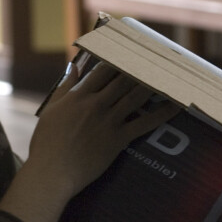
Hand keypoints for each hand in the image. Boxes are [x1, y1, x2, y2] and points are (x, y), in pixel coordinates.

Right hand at [0, 60, 177, 221]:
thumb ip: (65, 87)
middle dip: (138, 67)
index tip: (130, 50)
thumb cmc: (47, 142)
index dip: (117, 58)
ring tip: (167, 74)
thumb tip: (74, 67)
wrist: (53, 171)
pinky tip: (174, 105)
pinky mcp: (118, 139)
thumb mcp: (52, 109)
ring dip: (152, 84)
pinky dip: (161, 113)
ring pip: (135, 96)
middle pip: (122, 79)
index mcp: (78, 96)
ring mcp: (109, 120)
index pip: (102, 70)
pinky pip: (144, 123)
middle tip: (155, 58)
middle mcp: (96, 104)